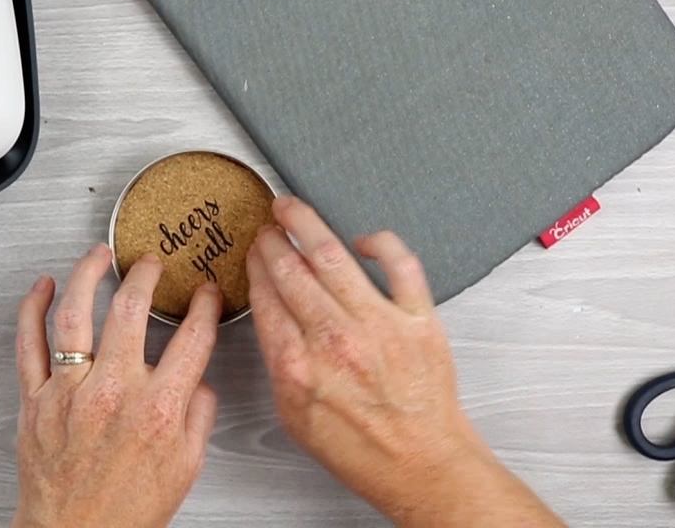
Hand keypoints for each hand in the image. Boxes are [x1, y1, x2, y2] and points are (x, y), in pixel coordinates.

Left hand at [13, 245, 222, 527]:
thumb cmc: (126, 510)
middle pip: (131, 309)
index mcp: (157, 407)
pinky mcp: (36, 398)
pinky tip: (45, 287)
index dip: (204, 306)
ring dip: (88, 273)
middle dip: (146, 275)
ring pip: (76, 313)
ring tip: (99, 255)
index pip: (191, 337)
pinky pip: (28, 342)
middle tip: (151, 263)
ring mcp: (70, 390)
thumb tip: (199, 380)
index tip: (205, 294)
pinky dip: (34, 308)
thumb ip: (198, 416)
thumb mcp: (186, 467)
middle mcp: (113, 390)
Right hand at [248, 196, 563, 526]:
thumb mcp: (295, 416)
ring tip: (292, 209)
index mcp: (297, 366)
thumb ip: (280, 365)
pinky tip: (364, 239)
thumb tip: (273, 320)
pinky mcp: (419, 319)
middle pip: (291, 271)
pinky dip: (380, 243)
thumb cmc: (363, 449)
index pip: (266, 298)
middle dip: (273, 242)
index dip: (255, 267)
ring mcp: (378, 325)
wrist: (422, 465)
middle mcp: (334, 340)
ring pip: (332, 256)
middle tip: (267, 226)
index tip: (252, 253)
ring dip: (306, 225)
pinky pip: (400, 264)